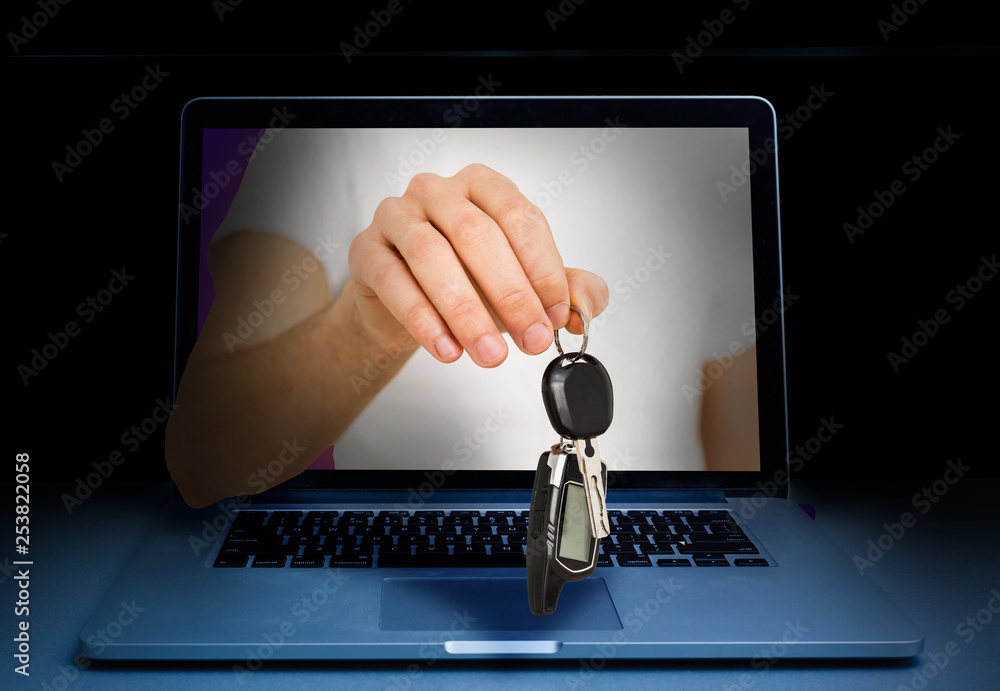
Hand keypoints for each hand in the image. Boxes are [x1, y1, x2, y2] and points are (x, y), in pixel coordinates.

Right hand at [348, 163, 608, 366]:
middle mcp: (438, 191)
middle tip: (530, 341)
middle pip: (477, 234)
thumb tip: (586, 308)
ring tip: (490, 354)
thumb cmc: (466, 282)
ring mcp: (396, 216)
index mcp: (484, 187)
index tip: (556, 315)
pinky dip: (423, 319)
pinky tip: (447, 349)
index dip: (543, 268)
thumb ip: (562, 291)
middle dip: (510, 294)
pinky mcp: (366, 250)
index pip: (519, 217)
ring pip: (432, 255)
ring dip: (466, 311)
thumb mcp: (521, 284)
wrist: (401, 304)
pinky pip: (395, 281)